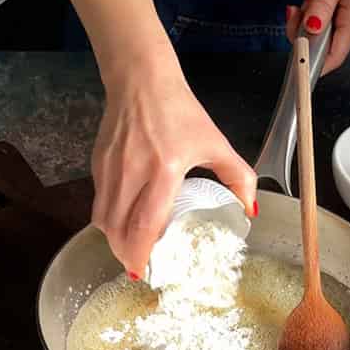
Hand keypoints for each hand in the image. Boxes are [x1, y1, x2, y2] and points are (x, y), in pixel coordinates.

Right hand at [92, 52, 256, 277]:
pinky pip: (100, 201)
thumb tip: (250, 209)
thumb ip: (238, 177)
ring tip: (129, 250)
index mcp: (164, 169)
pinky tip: (123, 223)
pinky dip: (109, 218)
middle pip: (118, 228)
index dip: (141, 252)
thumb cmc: (179, 110)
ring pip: (103, 217)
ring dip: (114, 240)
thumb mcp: (215, 142)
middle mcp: (133, 171)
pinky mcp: (99, 162)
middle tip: (139, 268)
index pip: (146, 222)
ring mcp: (112, 167)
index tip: (145, 270)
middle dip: (126, 254)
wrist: (141, 78)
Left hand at [288, 0, 349, 72]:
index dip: (310, 63)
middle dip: (302, 33)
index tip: (293, 53)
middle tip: (296, 8)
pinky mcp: (347, 18)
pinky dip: (315, 15)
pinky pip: (326, 26)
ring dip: (307, 21)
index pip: (330, 60)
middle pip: (321, 50)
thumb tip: (310, 28)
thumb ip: (322, 4)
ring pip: (321, 37)